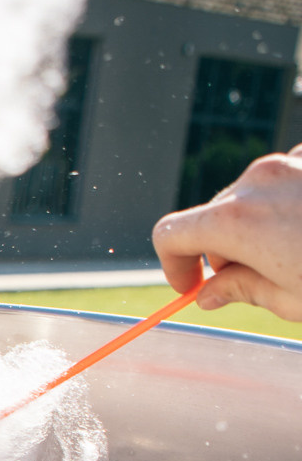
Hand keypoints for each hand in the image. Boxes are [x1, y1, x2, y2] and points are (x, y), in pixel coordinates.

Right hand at [153, 147, 301, 320]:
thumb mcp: (294, 298)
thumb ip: (242, 291)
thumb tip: (212, 294)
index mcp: (237, 221)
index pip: (171, 235)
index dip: (174, 265)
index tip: (191, 285)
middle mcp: (257, 182)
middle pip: (214, 216)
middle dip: (224, 248)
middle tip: (256, 277)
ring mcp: (290, 162)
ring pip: (253, 197)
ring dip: (260, 223)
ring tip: (296, 249)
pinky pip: (286, 178)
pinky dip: (289, 201)